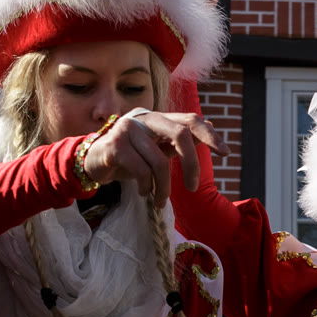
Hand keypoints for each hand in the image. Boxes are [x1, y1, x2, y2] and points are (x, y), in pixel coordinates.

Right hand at [80, 110, 224, 201]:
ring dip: (163, 188)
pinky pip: (142, 170)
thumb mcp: (156, 150)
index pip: (190, 119)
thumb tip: (211, 130)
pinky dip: (146, 187)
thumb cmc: (129, 158)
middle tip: (192, 187)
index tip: (225, 153)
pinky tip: (143, 192)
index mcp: (158, 118)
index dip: (209, 135)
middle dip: (191, 164)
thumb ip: (177, 142)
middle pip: (180, 134)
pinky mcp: (116, 144)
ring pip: (160, 161)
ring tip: (159, 199)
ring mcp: (129, 128)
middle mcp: (145, 117)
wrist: (91, 163)